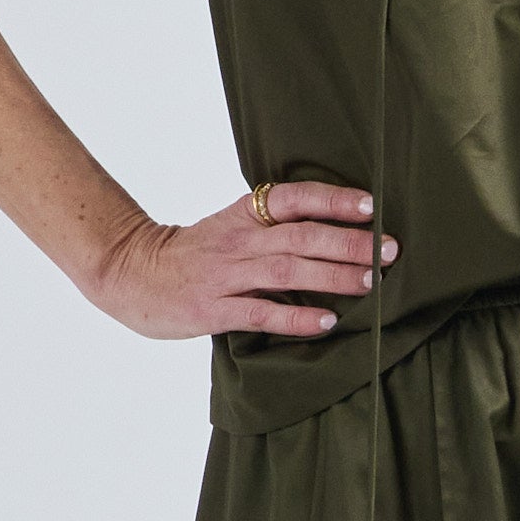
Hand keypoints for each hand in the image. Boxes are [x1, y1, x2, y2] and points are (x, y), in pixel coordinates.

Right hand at [90, 181, 396, 341]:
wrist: (130, 274)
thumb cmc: (191, 254)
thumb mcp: (229, 227)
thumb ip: (272, 228)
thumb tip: (334, 232)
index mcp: (243, 215)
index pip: (294, 198)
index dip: (333, 199)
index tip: (371, 204)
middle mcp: (238, 241)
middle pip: (301, 236)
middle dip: (349, 242)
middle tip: (389, 250)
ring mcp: (225, 276)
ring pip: (287, 271)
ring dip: (333, 277)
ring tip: (370, 282)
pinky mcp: (213, 310)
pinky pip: (261, 313)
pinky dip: (296, 318)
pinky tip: (326, 322)